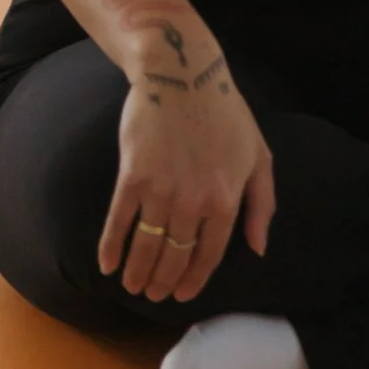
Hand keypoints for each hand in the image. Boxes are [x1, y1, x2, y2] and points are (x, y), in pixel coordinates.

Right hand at [99, 56, 275, 307]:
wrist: (183, 73)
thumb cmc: (225, 112)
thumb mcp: (259, 155)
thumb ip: (262, 204)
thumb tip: (258, 249)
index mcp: (226, 199)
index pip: (209, 255)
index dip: (194, 279)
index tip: (183, 295)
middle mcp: (194, 202)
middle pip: (175, 257)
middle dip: (164, 282)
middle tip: (154, 294)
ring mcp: (162, 190)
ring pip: (147, 246)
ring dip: (138, 272)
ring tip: (133, 286)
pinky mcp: (133, 177)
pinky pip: (119, 222)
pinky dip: (111, 247)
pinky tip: (106, 265)